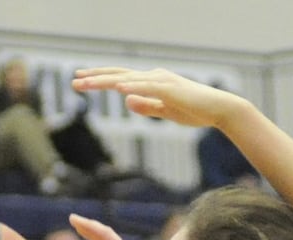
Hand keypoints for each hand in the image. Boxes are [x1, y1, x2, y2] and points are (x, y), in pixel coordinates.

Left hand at [73, 67, 247, 129]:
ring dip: (105, 81)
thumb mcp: (165, 111)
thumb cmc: (195, 111)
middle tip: (74, 80)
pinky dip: (132, 87)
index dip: (100, 79)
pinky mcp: (170, 89)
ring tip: (86, 83)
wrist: (219, 109)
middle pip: (118, 76)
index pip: (120, 79)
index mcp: (151, 82)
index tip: (81, 80)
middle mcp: (153, 77)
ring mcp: (161, 81)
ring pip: (127, 79)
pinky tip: (117, 89)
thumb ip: (146, 106)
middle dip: (95, 78)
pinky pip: (147, 87)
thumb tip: (126, 102)